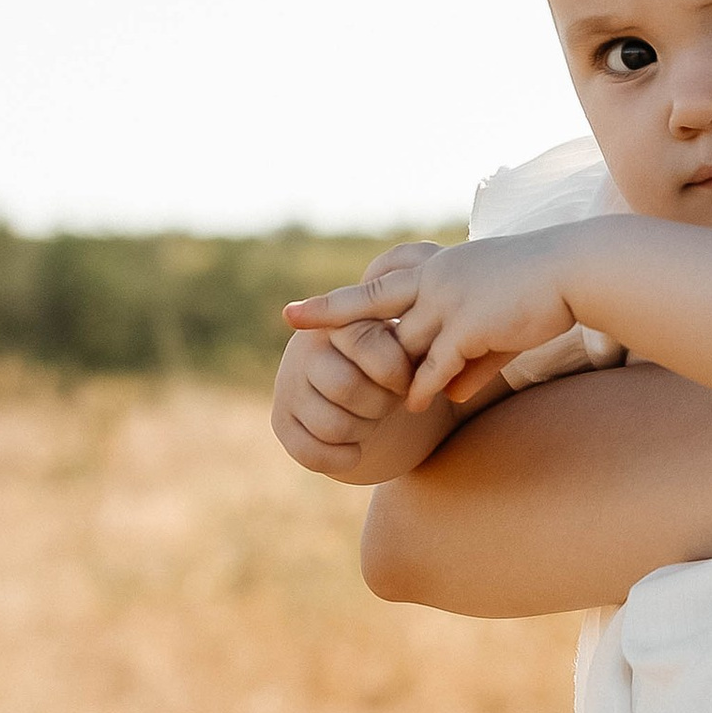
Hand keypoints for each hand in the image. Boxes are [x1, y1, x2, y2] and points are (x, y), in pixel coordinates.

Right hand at [271, 273, 450, 481]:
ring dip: (364, 430)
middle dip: (380, 403)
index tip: (409, 376)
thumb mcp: (419, 317)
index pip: (363, 342)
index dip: (394, 370)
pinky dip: (342, 458)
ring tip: (374, 420)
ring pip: (330, 423)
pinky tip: (358, 450)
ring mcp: (288, 387)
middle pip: (345, 387)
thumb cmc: (406, 353)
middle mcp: (304, 349)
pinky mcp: (283, 423)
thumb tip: (428, 254)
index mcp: (338, 320)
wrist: (377, 394)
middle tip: (391, 402)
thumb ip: (425, 286)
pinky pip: (309, 452)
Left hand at [287, 236, 584, 414]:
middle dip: (329, 314)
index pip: (379, 285)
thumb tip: (445, 394)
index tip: (300, 308)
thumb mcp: (499, 325)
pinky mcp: (468, 326)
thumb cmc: (545, 292)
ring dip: (396, 375)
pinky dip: (426, 386)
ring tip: (386, 400)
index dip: (340, 299)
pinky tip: (419, 405)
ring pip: (406, 345)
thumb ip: (469, 359)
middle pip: (372, 303)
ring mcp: (448, 300)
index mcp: (438, 269)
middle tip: (288, 319)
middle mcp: (434, 280)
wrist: (577, 271)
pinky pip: (436, 365)